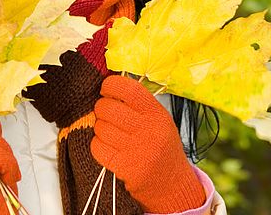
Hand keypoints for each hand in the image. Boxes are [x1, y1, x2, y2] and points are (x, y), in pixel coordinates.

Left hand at [91, 75, 205, 212]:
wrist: (173, 186)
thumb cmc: (163, 147)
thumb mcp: (161, 120)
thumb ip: (140, 104)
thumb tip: (111, 87)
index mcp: (157, 113)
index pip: (129, 89)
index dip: (111, 85)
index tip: (106, 88)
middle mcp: (148, 129)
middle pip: (109, 108)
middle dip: (101, 107)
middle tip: (105, 111)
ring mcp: (136, 150)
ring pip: (101, 127)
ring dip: (99, 127)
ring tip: (109, 130)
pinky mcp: (125, 168)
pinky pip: (97, 147)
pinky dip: (97, 144)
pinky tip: (106, 145)